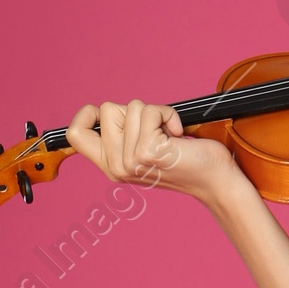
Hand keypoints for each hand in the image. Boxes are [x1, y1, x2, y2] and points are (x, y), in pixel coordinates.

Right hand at [64, 99, 239, 204]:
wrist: (214, 180)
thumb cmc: (185, 159)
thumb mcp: (143, 147)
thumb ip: (122, 134)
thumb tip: (102, 110)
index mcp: (110, 166)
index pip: (74, 134)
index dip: (87, 114)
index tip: (111, 116)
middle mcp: (115, 167)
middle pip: (106, 110)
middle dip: (135, 112)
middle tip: (155, 133)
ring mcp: (130, 161)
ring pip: (131, 107)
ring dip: (155, 113)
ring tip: (169, 136)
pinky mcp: (147, 152)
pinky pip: (150, 111)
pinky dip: (168, 115)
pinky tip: (178, 136)